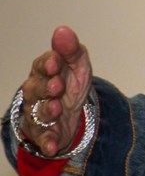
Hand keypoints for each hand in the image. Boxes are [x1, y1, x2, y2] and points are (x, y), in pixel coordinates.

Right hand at [18, 26, 92, 156]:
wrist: (70, 112)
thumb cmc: (69, 83)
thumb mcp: (77, 65)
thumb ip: (71, 50)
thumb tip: (63, 30)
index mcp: (44, 72)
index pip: (41, 65)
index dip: (47, 64)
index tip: (55, 62)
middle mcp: (36, 92)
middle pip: (35, 89)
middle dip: (46, 87)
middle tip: (57, 85)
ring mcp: (37, 113)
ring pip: (37, 112)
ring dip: (46, 111)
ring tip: (56, 109)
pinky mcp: (43, 133)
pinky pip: (42, 138)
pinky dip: (47, 142)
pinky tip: (52, 145)